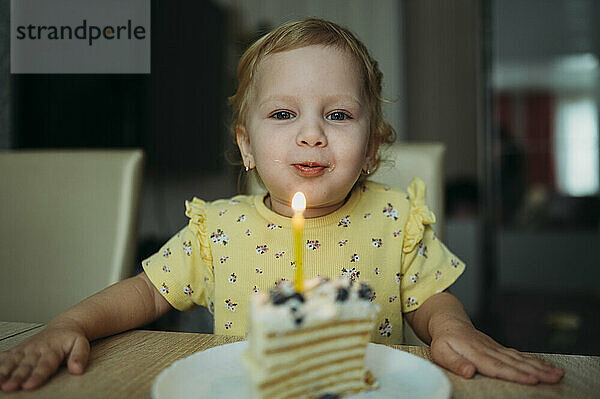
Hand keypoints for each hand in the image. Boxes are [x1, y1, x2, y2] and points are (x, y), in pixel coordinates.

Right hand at [0, 321, 89, 391]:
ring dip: (5, 371)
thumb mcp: (82, 344)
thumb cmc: (71, 338)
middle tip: (10, 386)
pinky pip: (6, 355)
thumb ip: (80, 356)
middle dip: (17, 377)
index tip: (29, 385)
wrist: (64, 325)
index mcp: (52, 349)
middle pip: (26, 366)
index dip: (37, 376)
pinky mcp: (18, 350)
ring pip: (13, 361)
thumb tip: (77, 369)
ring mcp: (26, 349)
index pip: (45, 365)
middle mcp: (37, 349)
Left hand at [429, 316, 564, 383]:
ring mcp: (496, 348)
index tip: (533, 380)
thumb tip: (469, 372)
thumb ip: (455, 363)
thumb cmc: (444, 340)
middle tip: (556, 378)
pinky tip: (547, 366)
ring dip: (541, 366)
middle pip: (516, 363)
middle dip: (537, 371)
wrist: (449, 321)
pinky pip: (519, 355)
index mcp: (476, 353)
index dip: (516, 374)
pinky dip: (535, 361)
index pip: (498, 366)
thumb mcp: (441, 352)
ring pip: (521, 358)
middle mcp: (489, 350)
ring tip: (558, 374)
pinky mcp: (499, 349)